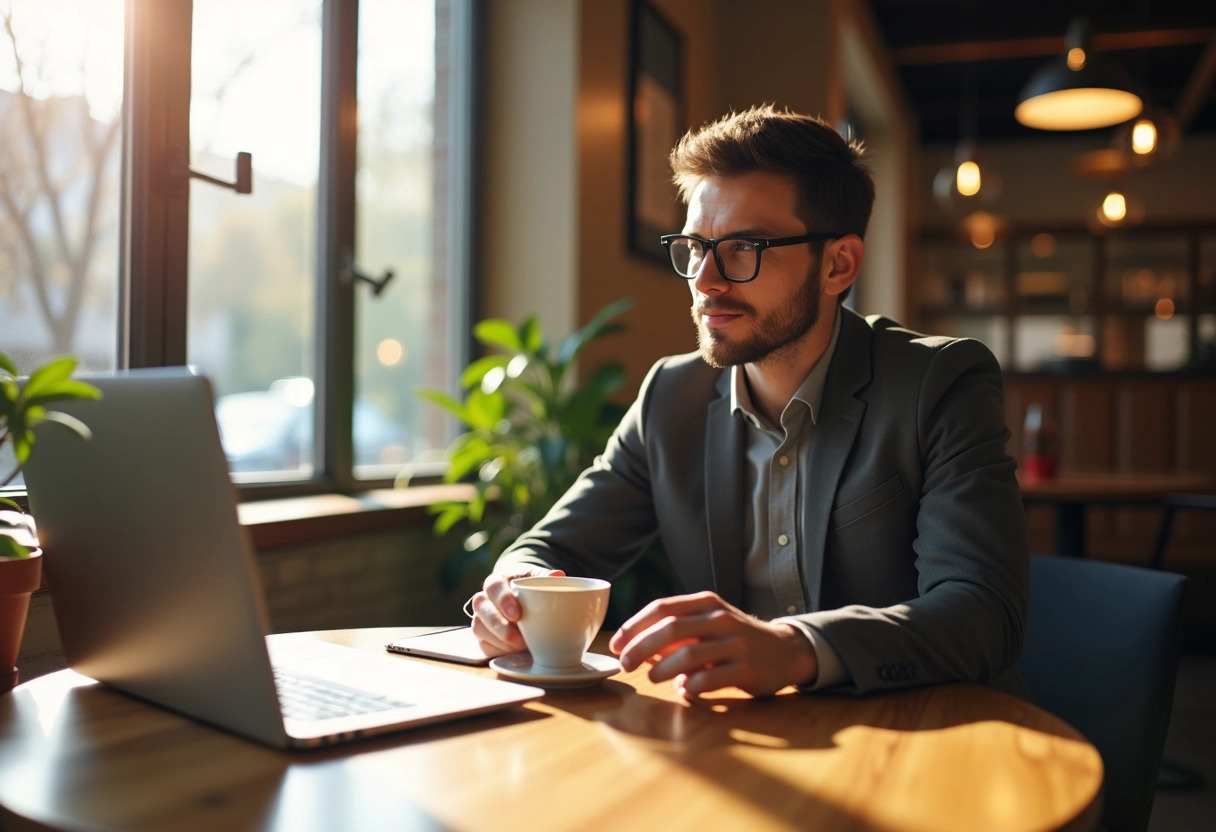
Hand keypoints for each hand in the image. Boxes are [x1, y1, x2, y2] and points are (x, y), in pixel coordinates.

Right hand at [467, 567, 564, 656]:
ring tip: (521, 647)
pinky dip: (498, 650)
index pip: (493, 585)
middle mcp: (485, 598)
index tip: (517, 615)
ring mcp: (481, 617)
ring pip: (479, 628)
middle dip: (499, 626)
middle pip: (481, 608)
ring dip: (499, 640)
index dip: (503, 600)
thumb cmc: (531, 588)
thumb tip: (557, 575)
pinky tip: (514, 653)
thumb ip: (547, 577)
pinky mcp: (482, 636)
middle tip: (519, 639)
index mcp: (498, 580)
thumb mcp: (539, 579)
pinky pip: (483, 645)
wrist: (525, 602)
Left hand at [608, 591, 818, 697]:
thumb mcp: (708, 622)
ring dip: (663, 669)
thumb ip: (676, 630)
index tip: (616, 644)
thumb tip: (633, 645)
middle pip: (671, 629)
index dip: (635, 626)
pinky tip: (683, 690)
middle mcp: (720, 618)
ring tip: (652, 678)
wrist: (784, 650)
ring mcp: (735, 643)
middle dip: (641, 647)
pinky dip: (690, 686)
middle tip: (625, 664)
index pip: (662, 608)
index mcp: (706, 603)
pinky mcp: (747, 669)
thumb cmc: (735, 637)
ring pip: (689, 654)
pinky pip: (710, 679)